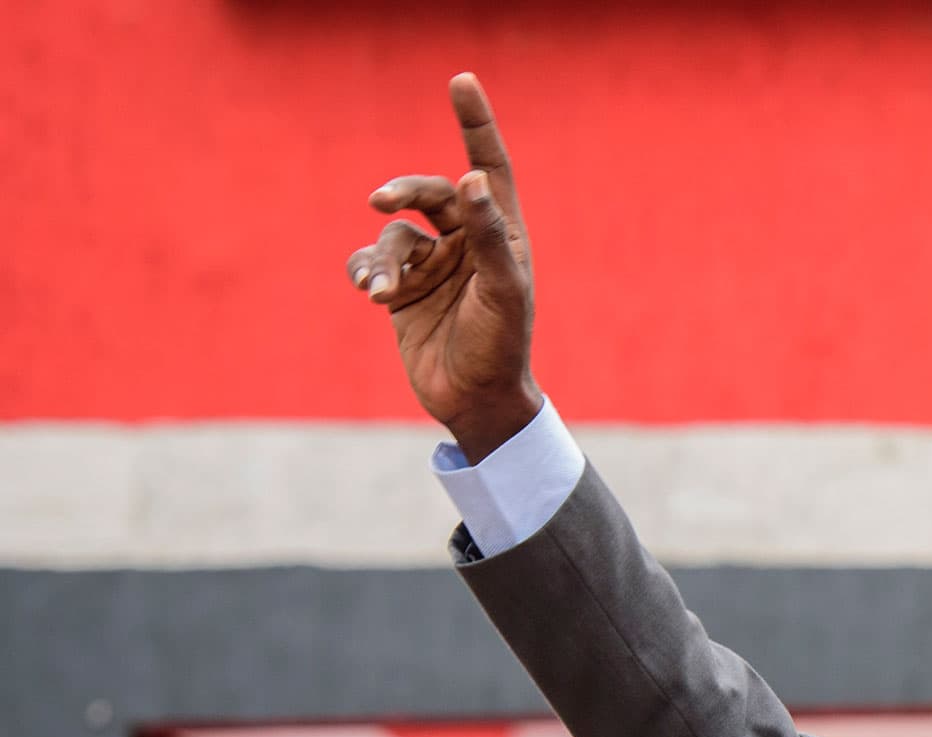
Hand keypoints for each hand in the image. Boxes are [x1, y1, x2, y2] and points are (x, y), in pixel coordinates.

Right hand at [345, 73, 541, 461]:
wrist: (474, 400)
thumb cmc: (502, 345)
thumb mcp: (504, 291)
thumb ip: (489, 236)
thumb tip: (473, 179)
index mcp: (502, 234)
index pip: (488, 166)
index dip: (474, 123)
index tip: (461, 81)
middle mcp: (467, 242)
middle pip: (429, 194)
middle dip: (404, 191)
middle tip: (382, 199)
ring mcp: (432, 264)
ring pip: (393, 234)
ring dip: (384, 258)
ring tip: (384, 291)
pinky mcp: (402, 289)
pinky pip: (371, 263)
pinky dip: (367, 272)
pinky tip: (373, 294)